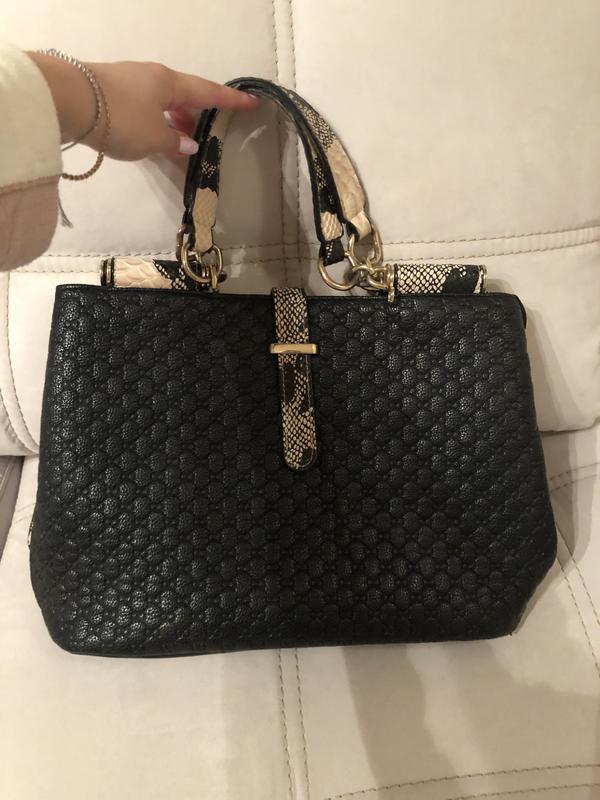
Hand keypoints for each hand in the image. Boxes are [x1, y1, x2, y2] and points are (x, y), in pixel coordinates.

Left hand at [28, 54, 258, 158]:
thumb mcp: (153, 138)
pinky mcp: (108, 92)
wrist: (67, 100)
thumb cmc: (120, 117)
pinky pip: (142, 107)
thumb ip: (174, 143)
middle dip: (194, 115)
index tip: (252, 102)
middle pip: (182, 95)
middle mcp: (151, 77)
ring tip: (177, 142)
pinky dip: (153, 122)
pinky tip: (150, 137)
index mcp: (169, 82)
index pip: (208, 92)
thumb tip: (188, 143)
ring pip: (160, 102)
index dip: (231, 100)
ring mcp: (127, 81)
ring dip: (172, 121)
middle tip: (204, 135)